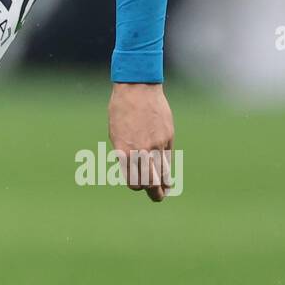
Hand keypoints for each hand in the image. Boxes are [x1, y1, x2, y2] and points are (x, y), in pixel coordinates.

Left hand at [108, 83, 174, 202]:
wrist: (137, 88)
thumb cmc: (121, 109)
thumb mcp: (116, 133)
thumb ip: (125, 151)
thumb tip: (134, 168)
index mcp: (124, 151)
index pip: (134, 181)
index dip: (136, 186)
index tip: (138, 186)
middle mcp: (141, 151)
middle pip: (151, 183)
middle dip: (154, 193)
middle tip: (157, 196)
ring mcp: (156, 145)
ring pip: (163, 173)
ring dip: (164, 184)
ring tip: (165, 190)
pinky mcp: (167, 137)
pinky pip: (168, 158)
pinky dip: (168, 168)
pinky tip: (169, 174)